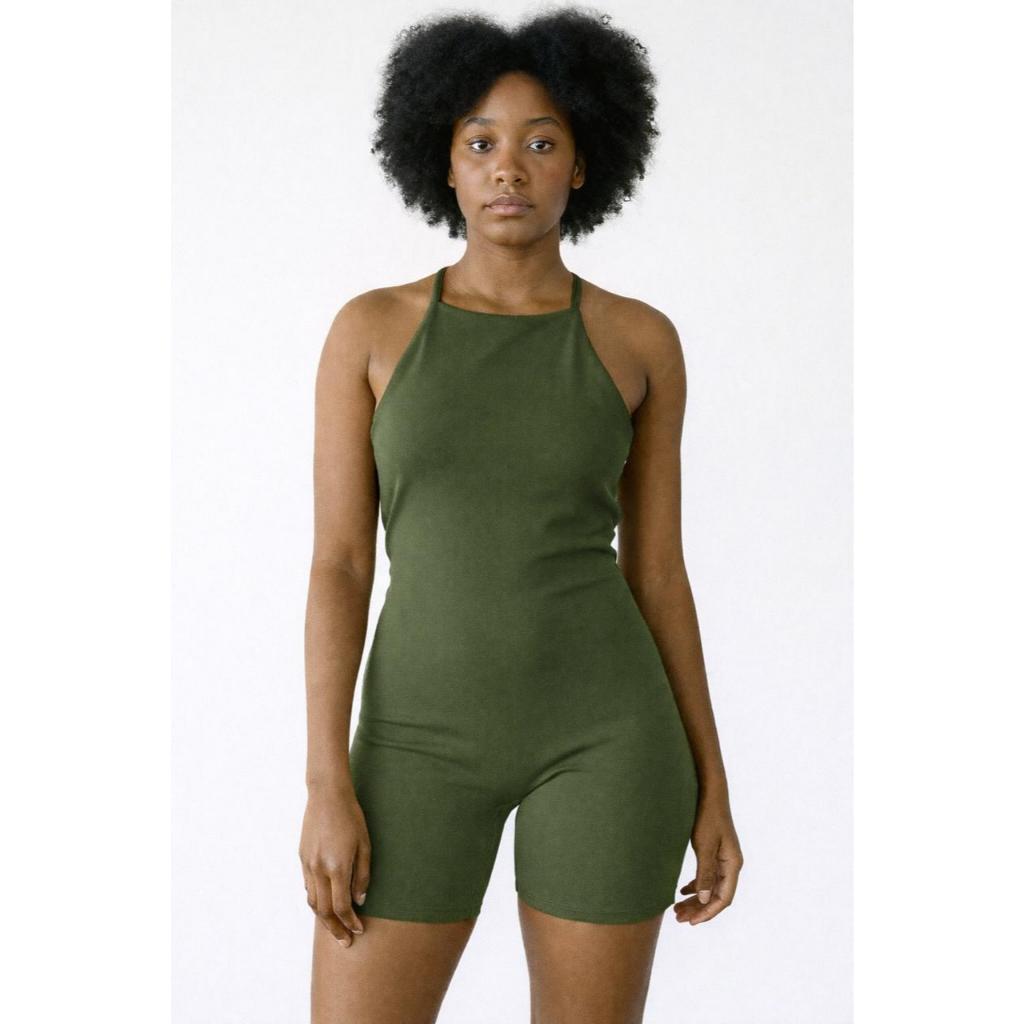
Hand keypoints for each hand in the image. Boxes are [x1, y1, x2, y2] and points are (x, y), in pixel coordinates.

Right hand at [298, 784, 371, 945]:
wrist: (327, 795)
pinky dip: (316, 900)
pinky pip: (308, 886)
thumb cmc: (351, 817)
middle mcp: (318, 869)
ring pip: (312, 901)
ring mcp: (307, 864)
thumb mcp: (364, 844)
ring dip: (323, 919)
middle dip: (335, 929)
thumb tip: (360, 900)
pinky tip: (324, 904)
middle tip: (345, 942)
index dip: (350, 922)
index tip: (359, 930)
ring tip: (334, 928)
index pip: (341, 906)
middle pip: (324, 910)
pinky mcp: (302, 858)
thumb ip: (362, 874)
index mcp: (336, 866)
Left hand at [674, 792, 742, 925]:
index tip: (690, 922)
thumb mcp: (704, 845)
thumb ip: (705, 873)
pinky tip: (682, 890)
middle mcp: (731, 864)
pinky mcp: (714, 851)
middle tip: (678, 918)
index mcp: (733, 864)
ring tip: (677, 909)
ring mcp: (723, 858)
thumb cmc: (706, 815)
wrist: (709, 791)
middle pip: (716, 896)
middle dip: (698, 909)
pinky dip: (695, 886)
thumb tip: (703, 900)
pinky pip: (707, 876)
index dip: (707, 913)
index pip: (723, 898)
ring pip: (710, 887)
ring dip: (695, 899)